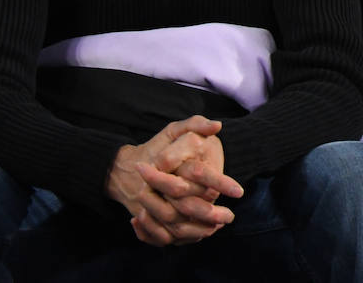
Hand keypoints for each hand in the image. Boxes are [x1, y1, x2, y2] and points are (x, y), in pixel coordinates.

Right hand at [106, 116, 240, 245]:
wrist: (123, 169)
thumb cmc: (156, 147)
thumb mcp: (173, 130)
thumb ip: (196, 124)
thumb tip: (217, 125)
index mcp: (166, 163)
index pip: (197, 173)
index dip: (220, 182)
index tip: (239, 190)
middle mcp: (154, 188)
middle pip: (185, 206)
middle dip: (210, 213)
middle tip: (231, 215)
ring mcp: (147, 207)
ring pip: (174, 227)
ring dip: (199, 229)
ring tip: (220, 225)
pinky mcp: (145, 220)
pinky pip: (164, 237)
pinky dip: (182, 238)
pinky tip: (202, 233)